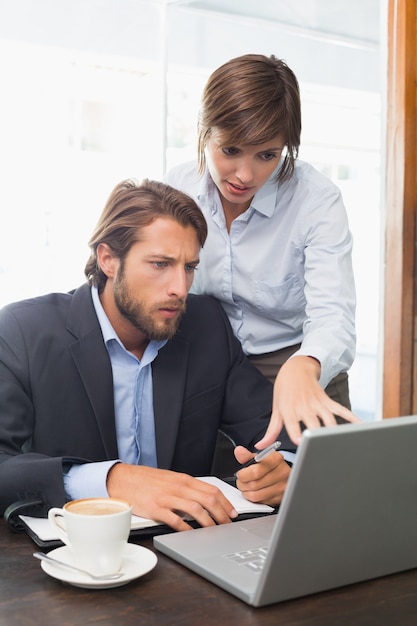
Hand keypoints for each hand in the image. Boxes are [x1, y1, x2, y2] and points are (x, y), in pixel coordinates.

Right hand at [106, 463, 237, 530]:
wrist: (124, 479)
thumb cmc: (146, 480)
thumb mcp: (170, 479)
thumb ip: (186, 488)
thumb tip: (204, 499)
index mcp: (183, 479)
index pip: (212, 490)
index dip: (225, 503)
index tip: (232, 512)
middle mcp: (178, 487)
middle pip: (208, 500)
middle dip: (222, 514)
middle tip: (228, 525)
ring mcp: (167, 498)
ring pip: (196, 509)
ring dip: (209, 522)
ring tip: (214, 531)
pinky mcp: (156, 509)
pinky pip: (176, 520)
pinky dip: (187, 529)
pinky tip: (192, 535)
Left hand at [233, 445, 289, 506]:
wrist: (281, 473)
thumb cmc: (268, 464)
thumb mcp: (259, 456)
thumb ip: (247, 456)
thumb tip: (239, 451)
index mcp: (276, 459)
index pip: (256, 471)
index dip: (244, 474)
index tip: (240, 474)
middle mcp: (282, 473)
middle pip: (254, 484)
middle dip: (242, 484)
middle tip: (241, 481)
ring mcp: (282, 487)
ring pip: (256, 495)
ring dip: (246, 492)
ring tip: (245, 486)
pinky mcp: (280, 498)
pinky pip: (260, 502)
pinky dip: (253, 498)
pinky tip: (254, 491)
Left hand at [256, 356, 359, 448]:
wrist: (296, 368)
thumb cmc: (284, 390)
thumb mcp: (276, 409)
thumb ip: (271, 431)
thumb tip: (260, 446)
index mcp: (289, 410)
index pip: (293, 425)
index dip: (298, 435)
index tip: (301, 444)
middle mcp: (304, 407)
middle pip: (314, 425)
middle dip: (318, 438)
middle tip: (324, 453)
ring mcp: (318, 404)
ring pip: (329, 420)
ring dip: (335, 432)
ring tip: (341, 446)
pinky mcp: (327, 401)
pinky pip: (342, 410)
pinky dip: (352, 418)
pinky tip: (361, 427)